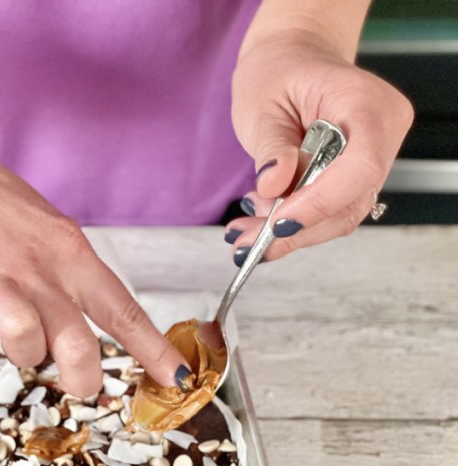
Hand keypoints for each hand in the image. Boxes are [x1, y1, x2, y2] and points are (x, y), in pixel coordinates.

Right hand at [0, 58, 187, 396]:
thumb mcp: (37, 223)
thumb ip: (58, 274)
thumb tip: (65, 329)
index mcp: (64, 247)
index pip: (121, 307)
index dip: (152, 350)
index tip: (176, 379)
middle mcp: (33, 265)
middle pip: (79, 344)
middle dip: (84, 379)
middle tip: (80, 387)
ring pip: (25, 347)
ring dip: (21, 359)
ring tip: (8, 341)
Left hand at [226, 28, 412, 263]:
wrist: (293, 61)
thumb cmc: (279, 73)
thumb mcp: (262, 105)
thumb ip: (271, 148)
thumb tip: (275, 187)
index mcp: (367, 103)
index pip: (361, 167)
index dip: (321, 202)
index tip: (279, 223)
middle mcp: (383, 132)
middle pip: (350, 201)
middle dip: (296, 228)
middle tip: (246, 241)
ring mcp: (375, 157)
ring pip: (340, 215)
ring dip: (290, 234)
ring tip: (245, 233)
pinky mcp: (357, 177)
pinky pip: (332, 211)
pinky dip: (295, 223)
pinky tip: (260, 223)